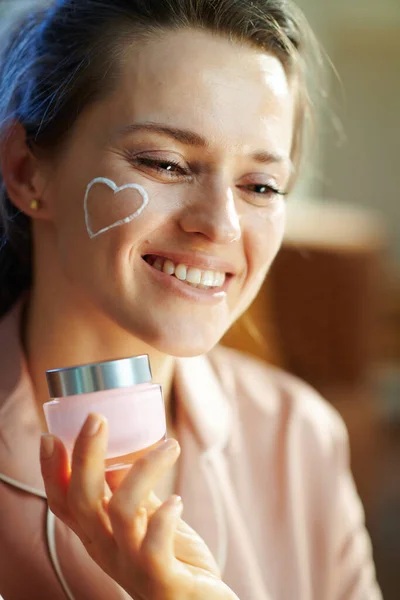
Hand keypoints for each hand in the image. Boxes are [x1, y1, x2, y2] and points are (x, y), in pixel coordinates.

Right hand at [40, 413, 238, 599]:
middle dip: (86, 455)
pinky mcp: (162, 580)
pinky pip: (154, 546)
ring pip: (120, 511)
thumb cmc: (174, 557)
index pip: (62, 503)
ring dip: (144, 470)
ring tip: (169, 446)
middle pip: (82, 500)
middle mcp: (107, 550)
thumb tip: (119, 455)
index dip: (51, 471)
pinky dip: (165, 517)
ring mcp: (132, 566)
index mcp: (98, 534)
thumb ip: (130, 493)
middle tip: (98, 419)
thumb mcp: (145, 520)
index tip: (49, 435)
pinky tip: (177, 500)